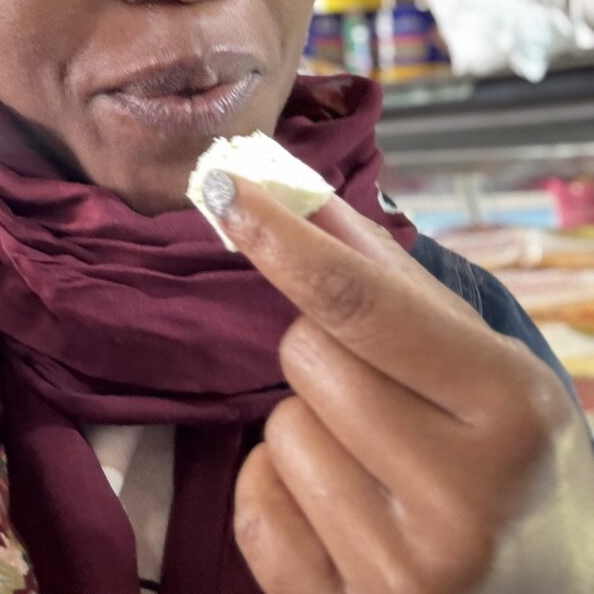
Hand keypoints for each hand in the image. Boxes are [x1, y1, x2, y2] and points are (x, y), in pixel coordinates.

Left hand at [210, 176, 593, 592]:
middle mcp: (461, 501)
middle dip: (323, 348)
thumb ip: (391, 277)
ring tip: (380, 463)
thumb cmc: (515, 461)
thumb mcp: (487, 362)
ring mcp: (398, 575)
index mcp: (509, 411)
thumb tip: (297, 195)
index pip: (358, 302)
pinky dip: (284, 489)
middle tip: (384, 388)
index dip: (282, 237)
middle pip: (303, 354)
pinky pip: (253, 498)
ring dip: (310, 425)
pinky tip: (349, 513)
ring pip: (277, 427)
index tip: (225, 186)